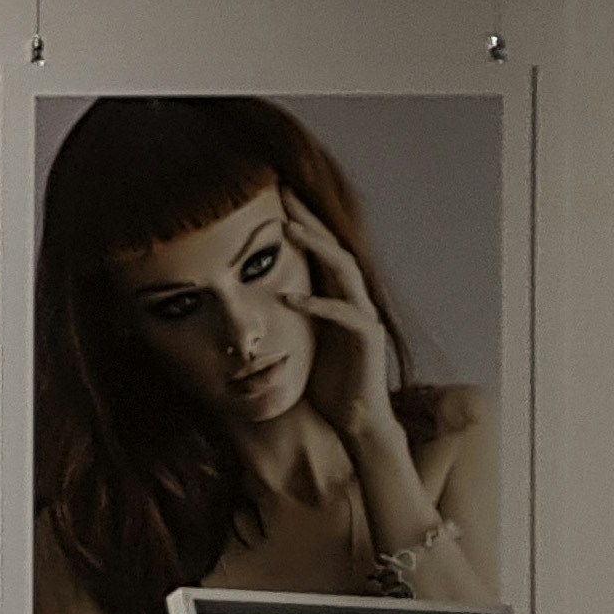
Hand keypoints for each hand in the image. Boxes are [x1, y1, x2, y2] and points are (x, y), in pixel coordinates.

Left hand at [283, 203, 402, 447]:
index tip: (274, 197)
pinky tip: (287, 297)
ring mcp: (364, 317)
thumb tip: (246, 301)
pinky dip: (315, 305)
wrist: (354, 420)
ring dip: (315, 248)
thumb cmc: (326, 382)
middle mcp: (354, 299)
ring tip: (286, 230)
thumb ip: (285, 316)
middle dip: (309, 218)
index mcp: (337, 297)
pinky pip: (343, 316)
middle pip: (334, 247)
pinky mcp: (367, 340)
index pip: (320, 250)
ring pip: (344, 270)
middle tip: (285, 192)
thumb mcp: (297, 340)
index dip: (301, 221)